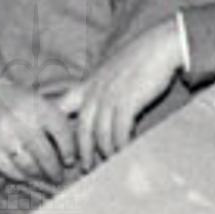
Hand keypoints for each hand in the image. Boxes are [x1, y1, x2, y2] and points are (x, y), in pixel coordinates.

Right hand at [0, 82, 76, 187]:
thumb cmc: (15, 103)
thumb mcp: (38, 101)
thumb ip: (57, 120)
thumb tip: (79, 149)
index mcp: (38, 105)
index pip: (63, 134)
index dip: (69, 151)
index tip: (69, 160)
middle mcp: (21, 118)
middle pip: (46, 155)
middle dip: (54, 170)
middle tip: (57, 176)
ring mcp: (3, 132)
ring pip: (28, 166)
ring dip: (37, 174)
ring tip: (41, 175)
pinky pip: (9, 169)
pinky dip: (19, 175)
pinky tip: (23, 173)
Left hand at [56, 21, 184, 169]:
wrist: (157, 47)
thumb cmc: (136, 61)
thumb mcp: (109, 74)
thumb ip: (99, 90)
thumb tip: (98, 110)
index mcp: (86, 84)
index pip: (61, 106)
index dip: (57, 127)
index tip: (57, 144)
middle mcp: (94, 91)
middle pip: (81, 128)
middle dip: (82, 150)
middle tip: (84, 167)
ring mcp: (109, 97)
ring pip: (100, 133)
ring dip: (104, 152)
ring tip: (107, 165)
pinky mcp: (127, 101)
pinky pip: (119, 131)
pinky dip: (121, 145)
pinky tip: (124, 153)